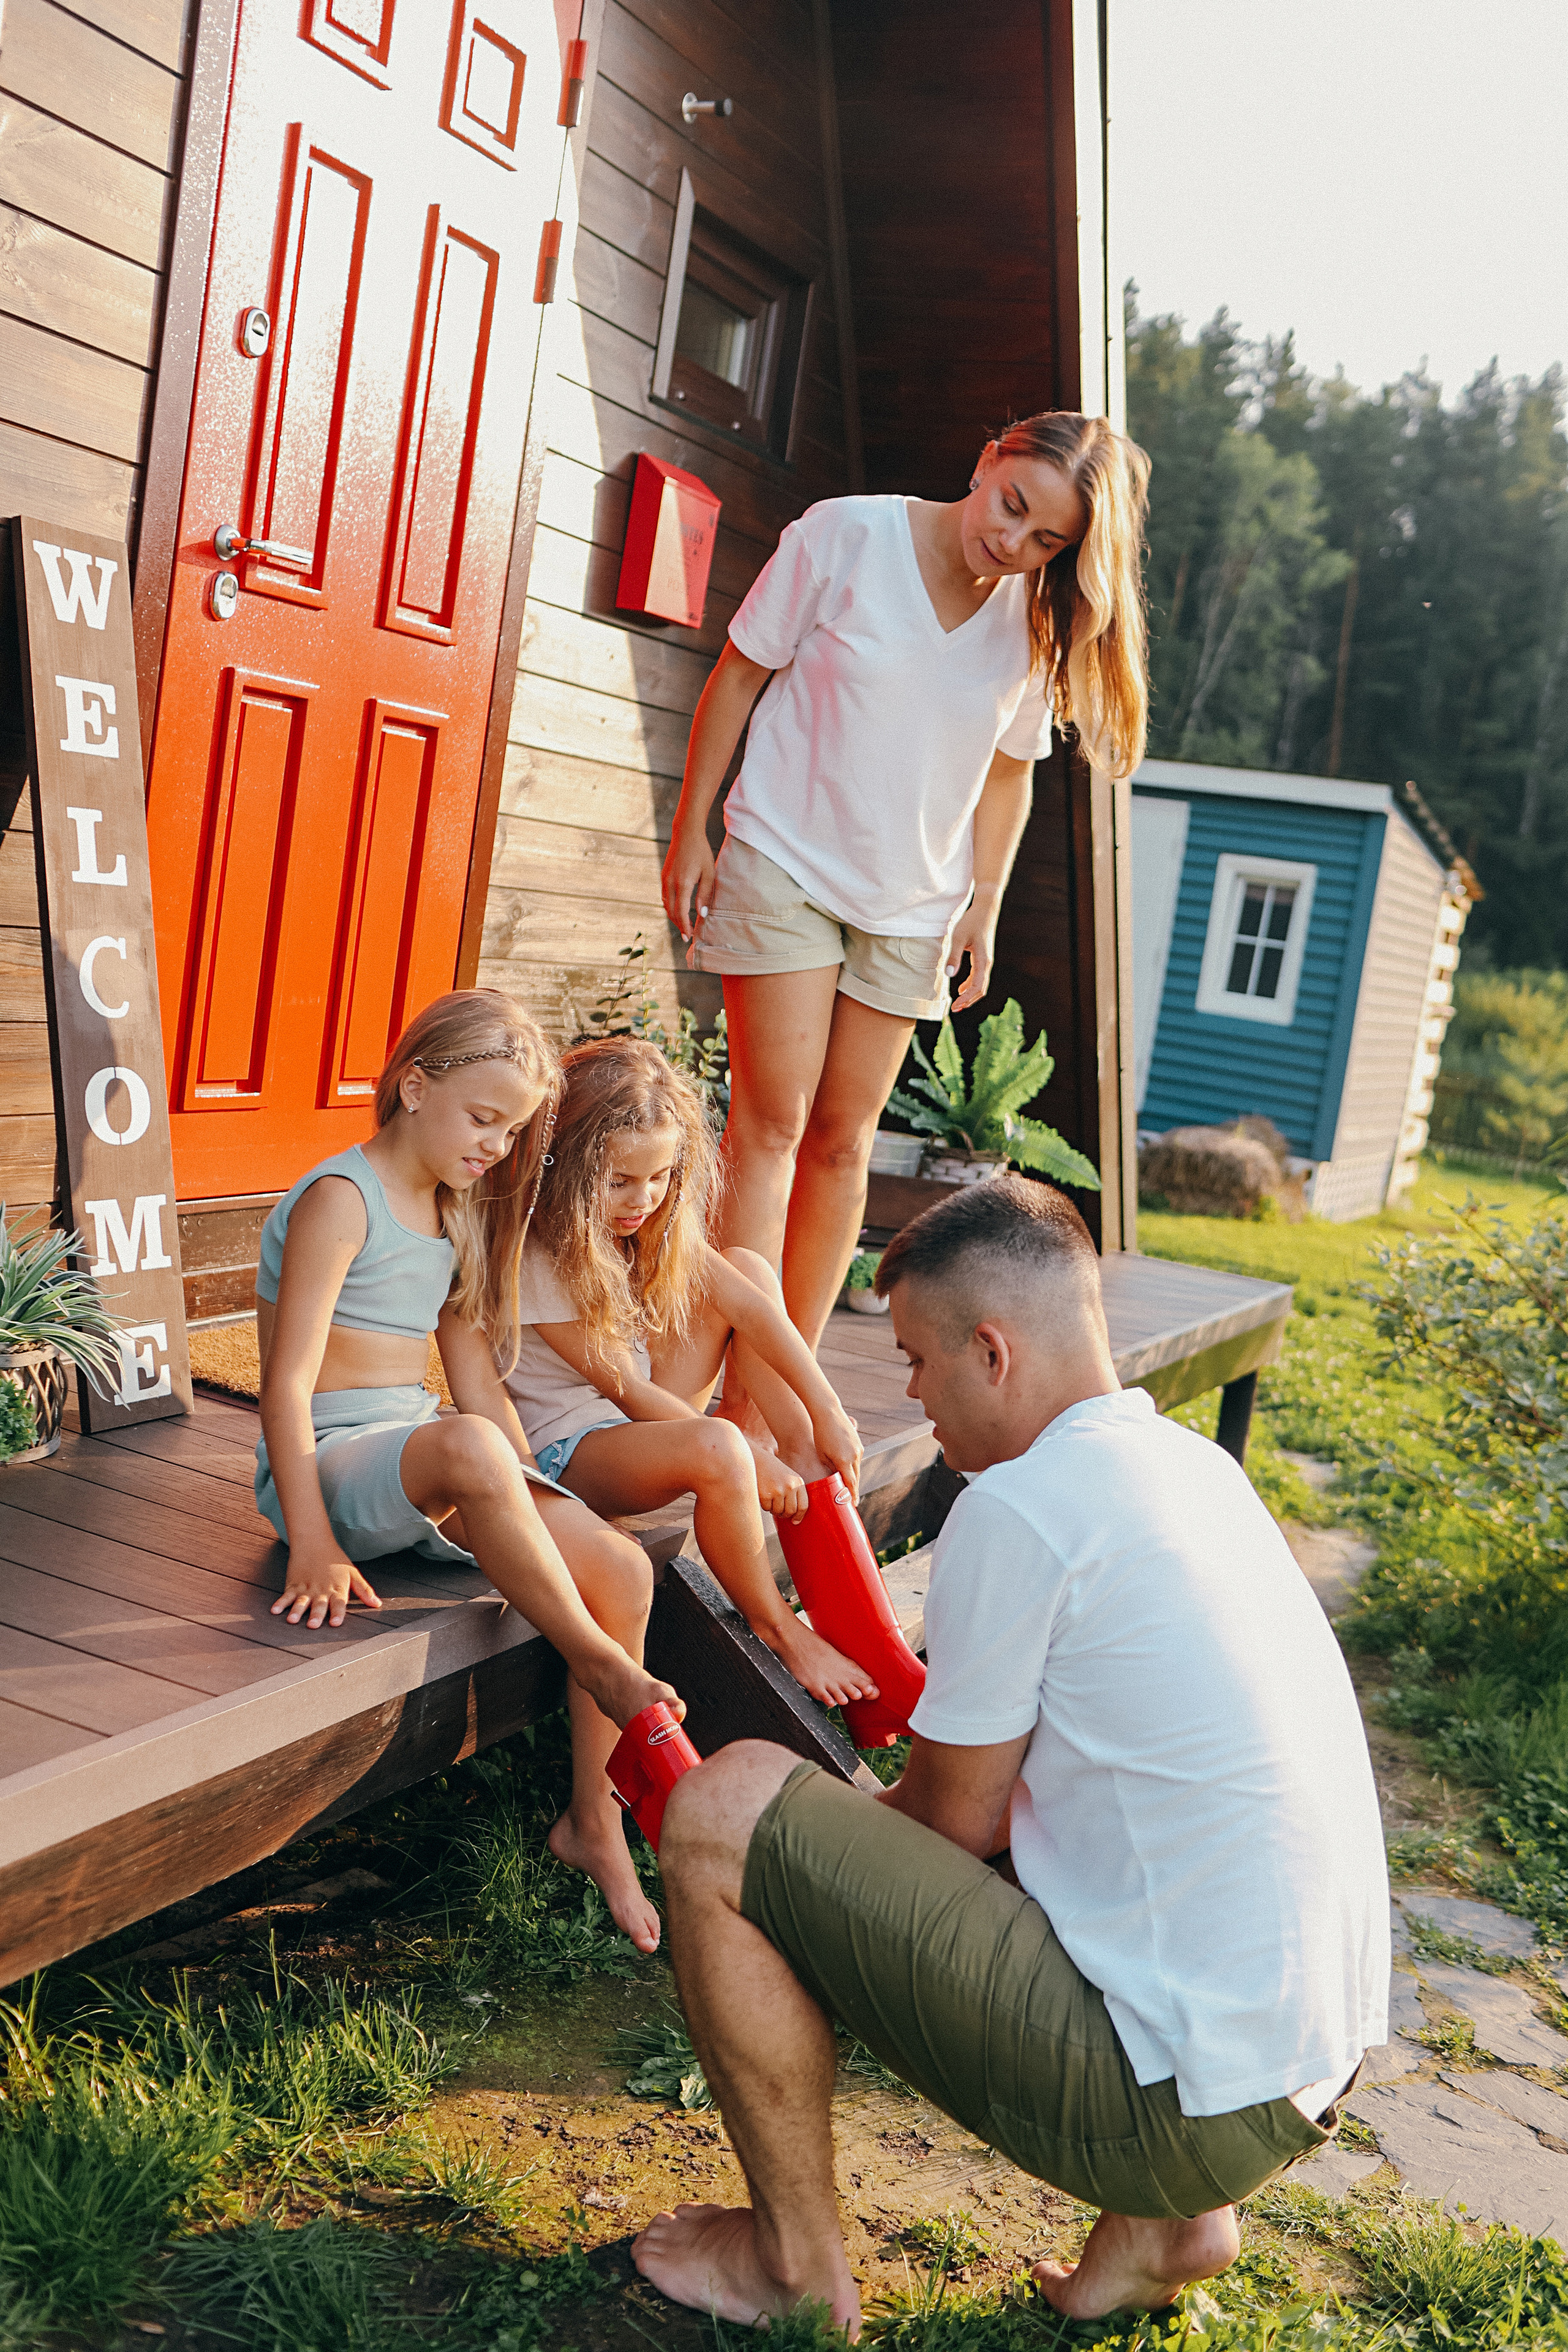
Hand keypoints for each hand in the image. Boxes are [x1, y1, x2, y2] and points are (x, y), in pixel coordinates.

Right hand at [271, 1546, 381, 1628]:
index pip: (339, 1603)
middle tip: (313, 1625)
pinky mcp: (294, 1585)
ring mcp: (306, 1588)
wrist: (315, 1542)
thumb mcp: (353, 1573)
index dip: (337, 1613)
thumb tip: (377, 1604)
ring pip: (301, 1602)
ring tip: (292, 1620)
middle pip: (319, 1605)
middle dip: (316, 1615)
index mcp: (337, 1589)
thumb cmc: (336, 1560)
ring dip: (297, 1611)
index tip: (335, 1623)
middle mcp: (321, 1591)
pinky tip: (275, 1610)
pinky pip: (286, 1595)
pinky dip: (280, 1603)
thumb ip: (364, 1590)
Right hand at [661, 820, 717, 944]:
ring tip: (684, 924)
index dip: (685, 926)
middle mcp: (669, 883)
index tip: (689, 936)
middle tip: (687, 935)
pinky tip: (678, 909)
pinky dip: (670, 906)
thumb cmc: (701, 852)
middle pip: (671, 911)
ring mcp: (664, 879)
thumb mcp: (709, 873)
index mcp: (682, 884)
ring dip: (674, 916)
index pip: (681, 912)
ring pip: (666, 905)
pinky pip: (664, 896)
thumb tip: (702, 914)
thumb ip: (705, 895)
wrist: (686, 833)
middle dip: (678, 924)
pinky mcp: (663, 876)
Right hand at [746, 1436, 808, 1521]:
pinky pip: (767, 1508)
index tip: (795, 1521)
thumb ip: (794, 1493)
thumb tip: (796, 1518)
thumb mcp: (788, 1477)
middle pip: (790, 1511)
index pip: (803, 1505)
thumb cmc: (772, 1469)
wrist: (756, 1458)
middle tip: (778, 1510)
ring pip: (778, 1511)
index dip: (799, 1516)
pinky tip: (763, 1494)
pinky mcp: (766, 1494)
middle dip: (784, 1514)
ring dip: (773, 1509)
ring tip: (770, 1498)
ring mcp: (778, 1491)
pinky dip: (764, 1505)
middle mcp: (790, 1486)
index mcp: (798, 1482)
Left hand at [813, 1407, 862, 1501]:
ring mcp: (858, 1448)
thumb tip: (835, 1478)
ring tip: (847, 1486)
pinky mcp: (858, 1443)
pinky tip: (846, 1468)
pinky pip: (856, 1459)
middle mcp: (855, 1456)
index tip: (853, 1505)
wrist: (828, 1412)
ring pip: (857, 1468)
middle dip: (853, 1488)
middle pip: (856, 1478)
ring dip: (853, 1476)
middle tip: (850, 1500)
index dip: (852, 1496)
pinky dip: (852, 1466)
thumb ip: (830, 1468)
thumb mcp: (822, 1454)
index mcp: (844, 1461)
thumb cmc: (820, 1433)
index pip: (850, 1484)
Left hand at [946, 900, 997, 1012]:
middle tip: (955, 1009)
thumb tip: (949, 975)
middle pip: (981, 989)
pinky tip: (961, 988)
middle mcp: (987, 963)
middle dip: (969, 1001)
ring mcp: (986, 961)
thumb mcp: (958, 937)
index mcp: (983, 961)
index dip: (966, 999)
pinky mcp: (983, 957)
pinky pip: (979, 976)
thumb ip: (954, 956)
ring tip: (958, 1003)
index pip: (977, 987)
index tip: (955, 1006)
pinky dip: (971, 985)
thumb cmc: (971, 921)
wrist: (985, 909)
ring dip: (970, 995)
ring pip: (980, 984)